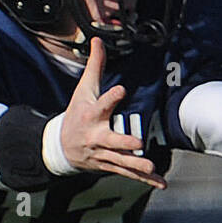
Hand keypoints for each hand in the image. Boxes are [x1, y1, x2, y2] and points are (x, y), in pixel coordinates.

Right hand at [60, 38, 165, 188]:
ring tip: (151, 167)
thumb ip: (95, 66)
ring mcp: (103, 154)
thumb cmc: (75, 114)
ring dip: (136, 165)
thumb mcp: (83, 90)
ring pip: (121, 161)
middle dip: (123, 142)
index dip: (111, 97)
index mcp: (91, 115)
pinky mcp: (110, 165)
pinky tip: (161, 182)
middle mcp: (96, 136)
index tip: (121, 90)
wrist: (59, 148)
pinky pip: (129, 173)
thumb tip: (98, 40)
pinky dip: (145, 180)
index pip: (101, 105)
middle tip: (137, 143)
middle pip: (110, 140)